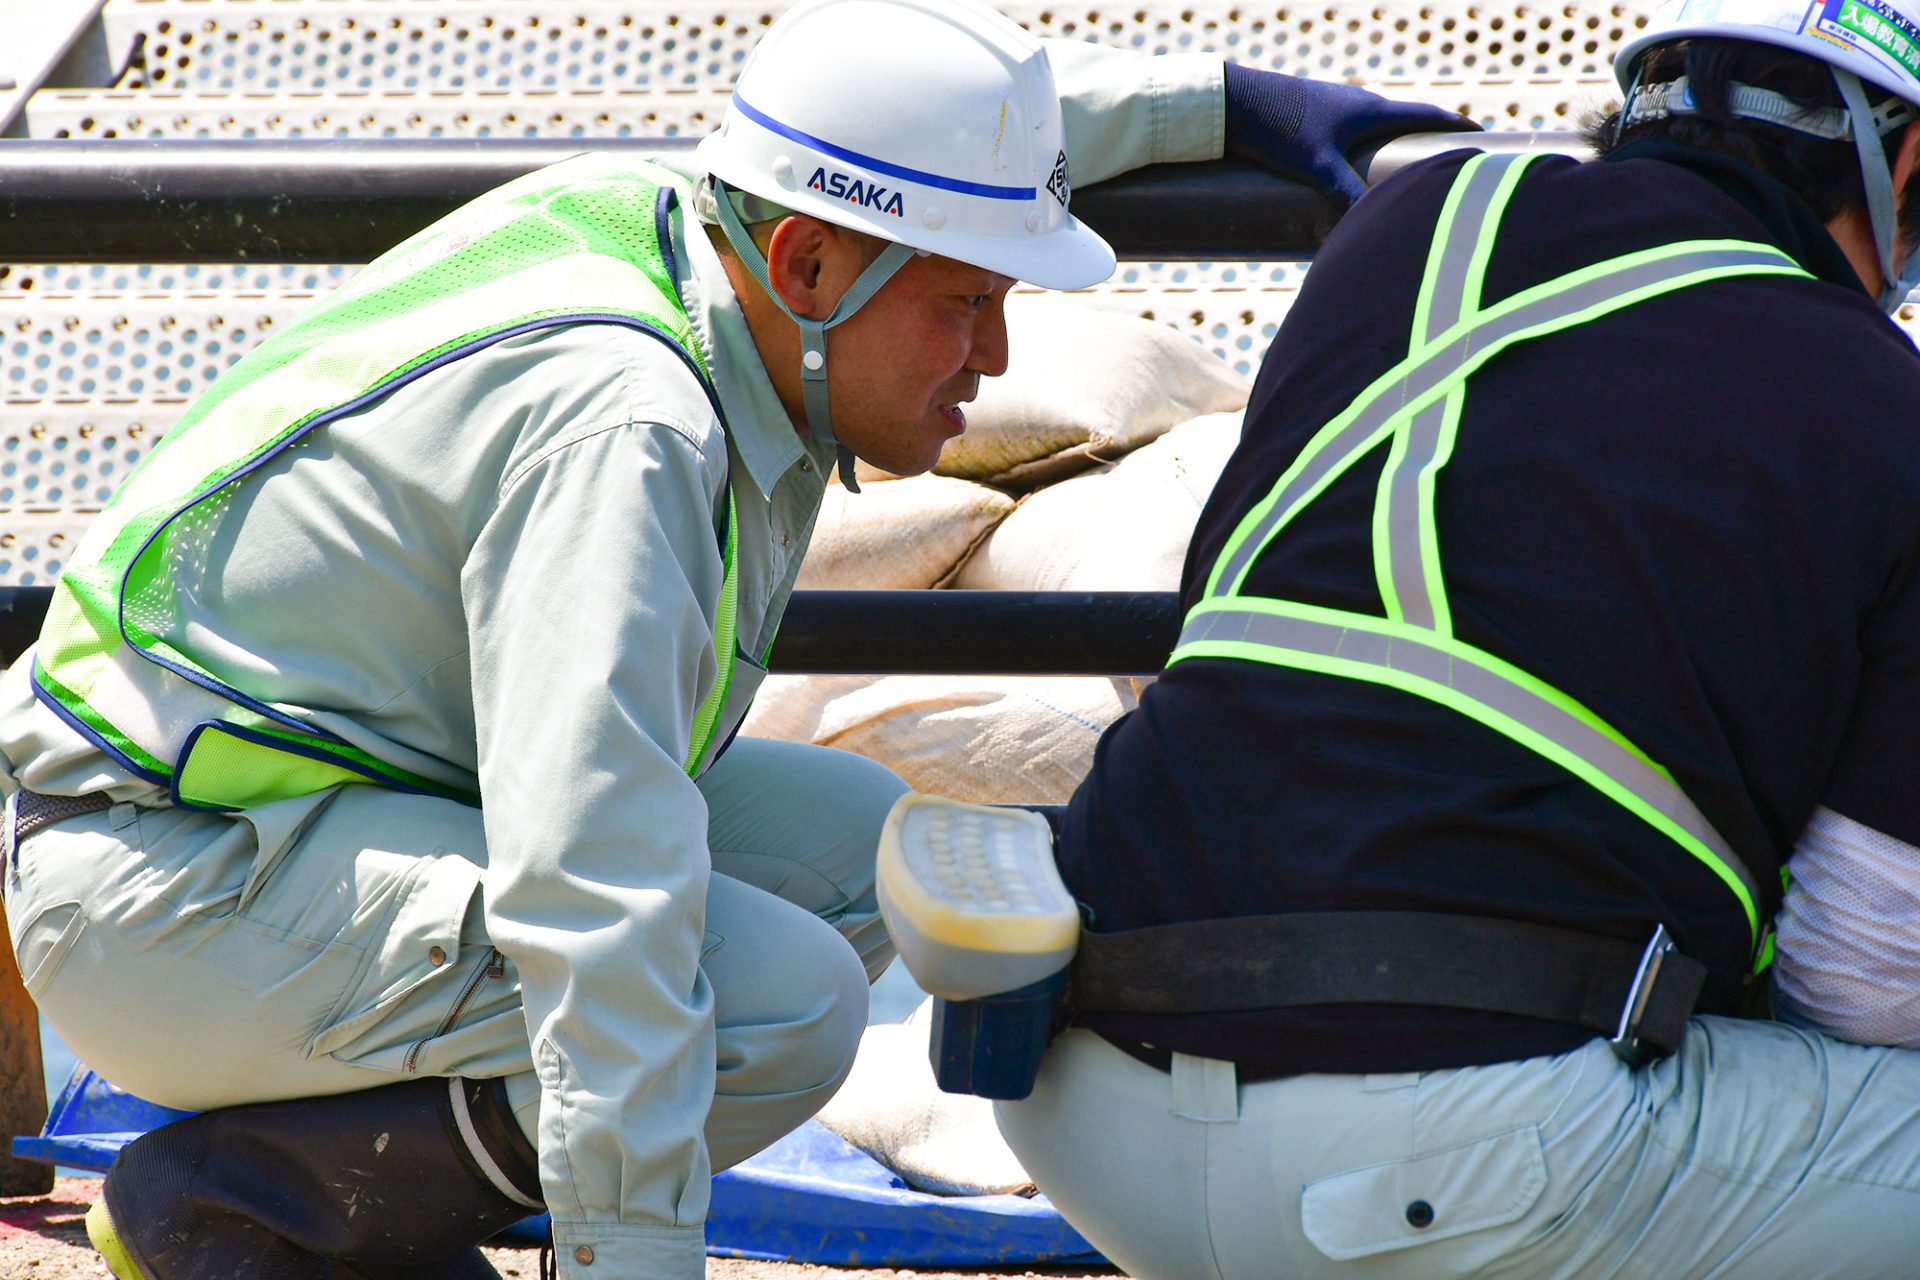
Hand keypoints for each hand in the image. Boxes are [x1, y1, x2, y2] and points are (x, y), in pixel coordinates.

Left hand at [1223, 64, 1480, 206]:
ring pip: (1378, 129)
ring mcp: (1337, 108)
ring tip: (1406, 172)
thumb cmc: (1278, 126)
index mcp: (1371, 109)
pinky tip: (1357, 168)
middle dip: (1428, 142)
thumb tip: (1371, 224)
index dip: (1456, 128)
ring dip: (1397, 146)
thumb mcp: (1317, 165)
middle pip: (1406, 123)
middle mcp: (1359, 103)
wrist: (1234, 100)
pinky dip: (1368, 150)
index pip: (1427, 116)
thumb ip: (1346, 193)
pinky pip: (1353, 134)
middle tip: (1448, 162)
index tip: (1481, 137)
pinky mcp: (1315, 118)